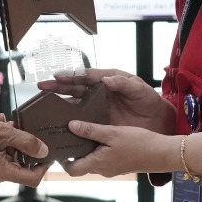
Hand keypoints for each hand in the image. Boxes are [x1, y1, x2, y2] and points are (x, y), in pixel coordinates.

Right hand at [0, 114, 50, 186]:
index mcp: (2, 173)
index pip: (33, 179)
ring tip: (7, 123)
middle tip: (23, 128)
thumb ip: (27, 142)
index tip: (48, 150)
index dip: (43, 165)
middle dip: (25, 146)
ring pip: (11, 158)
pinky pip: (1, 156)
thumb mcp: (3, 132)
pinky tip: (0, 125)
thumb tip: (45, 151)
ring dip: (13, 141)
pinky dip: (3, 143)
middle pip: (22, 166)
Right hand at [37, 68, 173, 132]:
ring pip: (74, 104)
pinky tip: (59, 125)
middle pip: (75, 88)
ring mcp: (98, 108)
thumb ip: (123, 83)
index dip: (72, 76)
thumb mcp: (139, 89)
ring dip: (59, 104)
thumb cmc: (149, 101)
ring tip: (43, 103)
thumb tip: (106, 79)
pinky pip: (82, 121)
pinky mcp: (99, 123)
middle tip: (41, 86)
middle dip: (57, 87)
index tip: (58, 76)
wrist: (159, 122)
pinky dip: (70, 122)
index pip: (86, 76)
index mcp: (107, 80)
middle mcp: (99, 92)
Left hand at [58, 120, 177, 178]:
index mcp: (98, 163)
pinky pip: (103, 157)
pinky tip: (100, 133)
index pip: (71, 170)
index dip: (62, 160)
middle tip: (67, 133)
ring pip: (92, 159)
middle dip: (73, 151)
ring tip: (82, 130)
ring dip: (86, 148)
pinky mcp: (119, 164)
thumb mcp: (113, 133)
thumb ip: (91, 130)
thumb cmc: (139, 143)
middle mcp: (103, 169)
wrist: (162, 153)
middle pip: (80, 164)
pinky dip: (98, 148)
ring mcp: (111, 168)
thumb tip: (71, 125)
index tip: (59, 145)